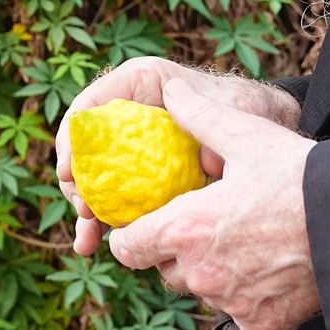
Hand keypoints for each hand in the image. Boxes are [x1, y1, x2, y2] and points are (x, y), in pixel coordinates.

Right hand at [57, 56, 301, 256]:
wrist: (260, 128)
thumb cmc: (244, 109)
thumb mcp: (235, 110)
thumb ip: (215, 126)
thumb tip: (203, 160)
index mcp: (138, 83)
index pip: (90, 106)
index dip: (71, 138)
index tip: (69, 171)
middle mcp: (126, 112)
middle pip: (83, 147)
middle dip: (75, 183)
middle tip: (84, 212)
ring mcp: (128, 146)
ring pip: (94, 178)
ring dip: (85, 211)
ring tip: (87, 242)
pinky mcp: (136, 174)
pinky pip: (113, 198)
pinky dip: (104, 222)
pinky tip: (96, 246)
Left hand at [106, 74, 320, 329]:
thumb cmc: (300, 174)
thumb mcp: (247, 135)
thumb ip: (199, 116)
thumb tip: (170, 91)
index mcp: (186, 228)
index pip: (128, 248)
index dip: (135, 236)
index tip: (150, 226)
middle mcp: (201, 273)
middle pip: (168, 273)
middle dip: (180, 255)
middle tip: (212, 230)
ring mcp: (232, 304)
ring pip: (205, 298)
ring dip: (215, 281)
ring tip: (247, 251)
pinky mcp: (265, 328)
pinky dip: (248, 317)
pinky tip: (265, 292)